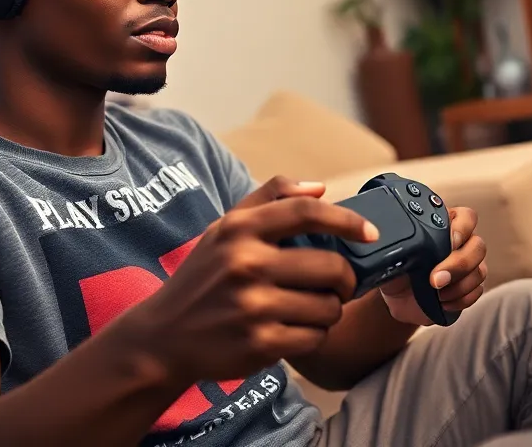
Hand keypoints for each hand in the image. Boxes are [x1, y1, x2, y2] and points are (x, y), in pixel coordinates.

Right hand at [121, 178, 376, 384]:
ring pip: (329, 306)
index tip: (369, 232)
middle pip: (331, 266)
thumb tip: (320, 187)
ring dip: (330, 310)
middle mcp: (245, 265)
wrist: (162, 338)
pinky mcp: (259, 344)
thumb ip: (269, 198)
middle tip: (338, 284)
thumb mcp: (224, 229)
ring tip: (311, 308)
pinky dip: (314, 335)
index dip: (346, 220)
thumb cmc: (203, 278)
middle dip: (345, 279)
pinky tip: (296, 329)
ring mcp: (252, 307)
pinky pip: (315, 337)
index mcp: (239, 230)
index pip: (306, 212)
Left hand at [379, 206, 487, 325]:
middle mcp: (462, 243)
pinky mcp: (470, 287)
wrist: (398, 297)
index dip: (462, 228)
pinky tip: (443, 302)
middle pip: (478, 246)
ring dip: (460, 285)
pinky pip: (477, 291)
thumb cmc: (397, 268)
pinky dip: (461, 299)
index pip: (467, 217)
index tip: (449, 243)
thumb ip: (400, 244)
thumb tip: (394, 242)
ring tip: (438, 294)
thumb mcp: (394, 254)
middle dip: (459, 264)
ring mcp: (469, 266)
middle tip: (436, 279)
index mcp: (445, 225)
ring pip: (480, 270)